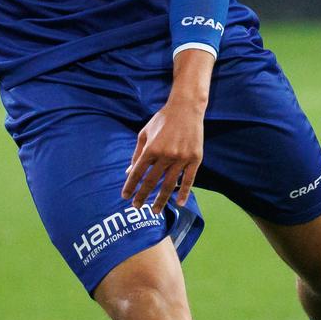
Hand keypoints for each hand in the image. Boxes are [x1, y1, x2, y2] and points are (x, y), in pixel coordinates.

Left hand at [122, 94, 205, 214]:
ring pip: (169, 184)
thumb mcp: (145, 133)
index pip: (137, 172)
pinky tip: (180, 203)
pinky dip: (184, 192)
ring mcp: (181, 158)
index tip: (125, 197)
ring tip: (154, 211)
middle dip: (143, 196)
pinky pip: (189, 179)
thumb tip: (128, 172)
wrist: (186, 108)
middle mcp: (165, 155)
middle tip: (137, 207)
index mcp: (151, 148)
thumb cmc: (163, 120)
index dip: (130, 186)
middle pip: (151, 181)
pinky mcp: (195, 159)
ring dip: (161, 199)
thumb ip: (137, 153)